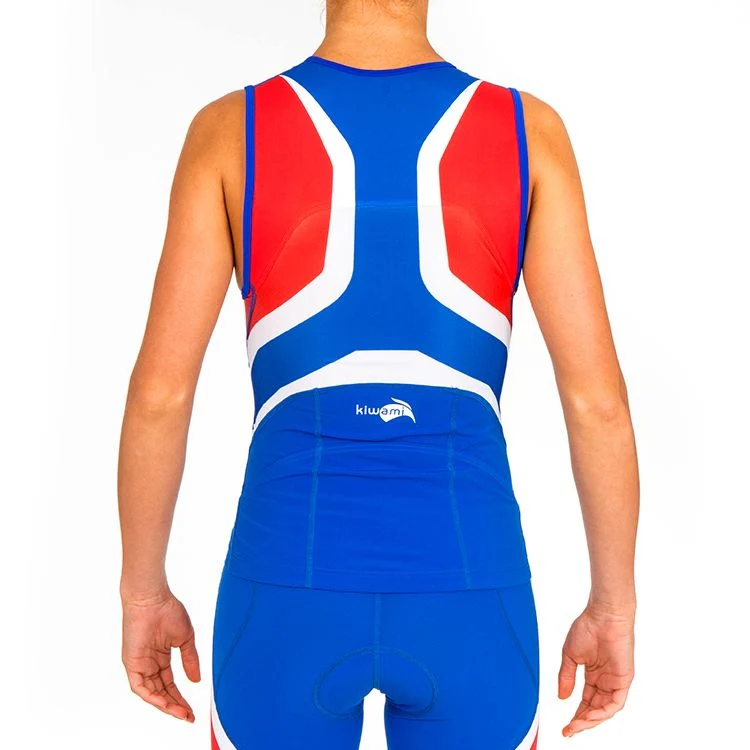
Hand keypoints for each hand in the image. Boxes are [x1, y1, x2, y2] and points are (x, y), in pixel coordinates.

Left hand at [121, 589, 201, 721]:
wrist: (152, 598)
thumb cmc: (168, 611)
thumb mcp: (185, 639)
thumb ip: (190, 660)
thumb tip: (196, 680)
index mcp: (161, 657)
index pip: (170, 684)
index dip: (181, 697)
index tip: (193, 709)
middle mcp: (149, 664)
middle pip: (161, 692)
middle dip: (175, 706)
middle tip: (188, 716)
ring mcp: (140, 664)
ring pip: (151, 693)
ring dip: (165, 705)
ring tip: (180, 713)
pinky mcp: (131, 663)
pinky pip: (140, 687)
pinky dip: (151, 696)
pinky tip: (164, 703)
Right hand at [558, 601, 634, 736]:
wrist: (603, 615)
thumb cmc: (588, 628)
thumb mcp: (571, 656)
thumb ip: (566, 677)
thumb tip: (562, 697)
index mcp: (593, 675)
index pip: (585, 702)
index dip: (576, 715)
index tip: (565, 726)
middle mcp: (605, 681)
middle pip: (594, 709)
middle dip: (582, 722)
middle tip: (569, 730)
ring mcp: (615, 681)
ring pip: (605, 710)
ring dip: (591, 720)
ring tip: (577, 725)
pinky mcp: (624, 680)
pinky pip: (615, 703)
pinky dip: (603, 712)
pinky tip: (590, 715)